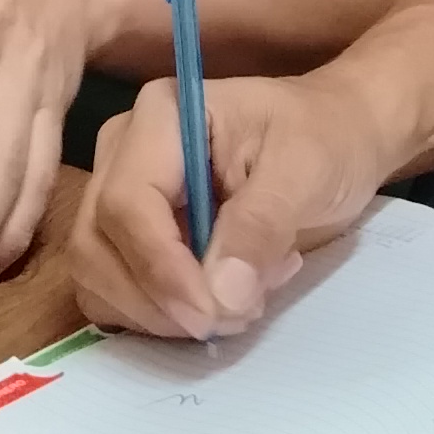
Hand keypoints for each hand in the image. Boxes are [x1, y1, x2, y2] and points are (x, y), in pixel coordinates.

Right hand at [69, 68, 395, 341]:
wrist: (337, 138)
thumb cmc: (324, 138)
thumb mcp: (307, 170)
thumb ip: (260, 226)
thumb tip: (220, 297)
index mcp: (160, 117)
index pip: (126, 203)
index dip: (159, 269)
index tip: (212, 314)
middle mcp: (123, 152)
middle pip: (96, 245)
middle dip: (157, 301)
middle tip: (235, 315)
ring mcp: (119, 195)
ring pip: (96, 277)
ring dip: (159, 315)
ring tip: (240, 300)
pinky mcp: (128, 237)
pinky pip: (115, 293)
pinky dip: (160, 317)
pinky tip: (221, 297)